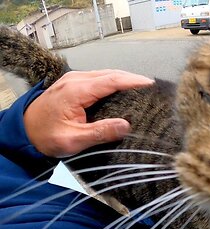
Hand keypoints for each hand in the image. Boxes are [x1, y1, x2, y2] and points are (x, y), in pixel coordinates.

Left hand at [24, 70, 153, 157]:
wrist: (23, 132)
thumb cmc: (46, 137)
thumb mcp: (73, 140)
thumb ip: (100, 132)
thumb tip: (126, 126)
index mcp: (76, 91)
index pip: (111, 80)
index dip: (132, 81)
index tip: (150, 85)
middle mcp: (76, 80)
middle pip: (111, 73)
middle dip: (132, 79)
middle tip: (152, 88)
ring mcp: (74, 80)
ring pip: (105, 74)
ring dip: (124, 79)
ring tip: (142, 88)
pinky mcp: (73, 84)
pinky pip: (99, 78)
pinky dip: (114, 81)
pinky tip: (123, 89)